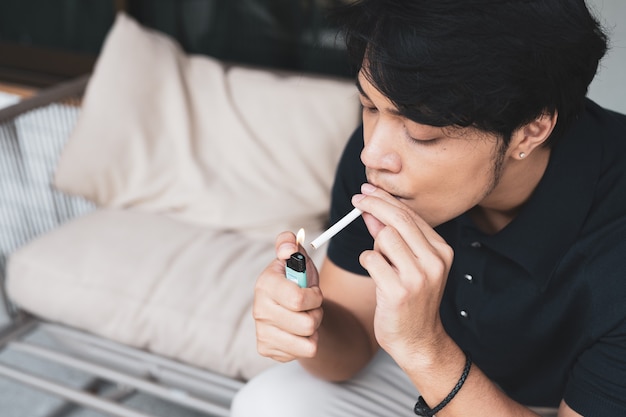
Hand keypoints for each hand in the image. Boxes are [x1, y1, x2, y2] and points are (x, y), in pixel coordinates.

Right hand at [253, 231, 323, 361]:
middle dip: (316, 314)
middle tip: (310, 306)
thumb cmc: (297, 279)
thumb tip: (289, 248)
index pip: (298, 300)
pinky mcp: (266, 349)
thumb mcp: (298, 257)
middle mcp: (259, 310)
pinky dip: (306, 343)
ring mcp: (261, 332)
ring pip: (308, 341)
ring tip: (306, 317)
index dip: (314, 297)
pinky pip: (302, 353)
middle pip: (306, 324)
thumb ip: (290, 243)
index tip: (313, 291)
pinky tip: (298, 330)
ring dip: (313, 329)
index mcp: (265, 284)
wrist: (294, 305)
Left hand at [352, 183, 453, 366]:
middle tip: (356, 200)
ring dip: (374, 246)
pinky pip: (371, 260)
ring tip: (381, 265)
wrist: (418, 340)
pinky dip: (368, 263)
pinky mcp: (399, 291)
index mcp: (441, 251)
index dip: (385, 200)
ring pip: (383, 238)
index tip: (367, 191)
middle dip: (373, 205)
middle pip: (397, 219)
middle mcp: (434, 261)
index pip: (410, 215)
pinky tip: (378, 278)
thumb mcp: (410, 264)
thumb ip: (393, 237)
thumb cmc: (411, 299)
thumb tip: (372, 211)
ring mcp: (418, 277)